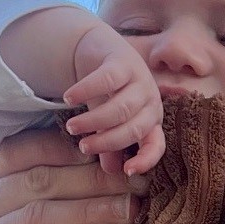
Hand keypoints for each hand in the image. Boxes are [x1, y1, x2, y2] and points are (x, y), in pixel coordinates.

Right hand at [0, 128, 146, 223]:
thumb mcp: (70, 207)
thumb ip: (80, 180)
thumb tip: (121, 155)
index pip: (27, 151)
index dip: (74, 150)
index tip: (117, 154)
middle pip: (39, 183)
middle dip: (95, 181)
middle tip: (138, 185)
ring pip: (37, 218)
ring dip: (89, 212)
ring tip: (128, 210)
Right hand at [62, 22, 164, 175]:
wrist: (101, 51)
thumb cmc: (109, 94)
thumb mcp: (110, 122)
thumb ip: (112, 146)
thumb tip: (112, 171)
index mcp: (151, 121)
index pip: (156, 145)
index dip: (146, 160)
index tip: (127, 171)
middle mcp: (151, 102)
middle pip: (134, 129)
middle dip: (107, 141)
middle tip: (83, 146)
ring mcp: (140, 80)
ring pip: (121, 108)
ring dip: (94, 121)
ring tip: (72, 126)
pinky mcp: (124, 61)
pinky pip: (106, 80)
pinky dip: (85, 90)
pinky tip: (68, 98)